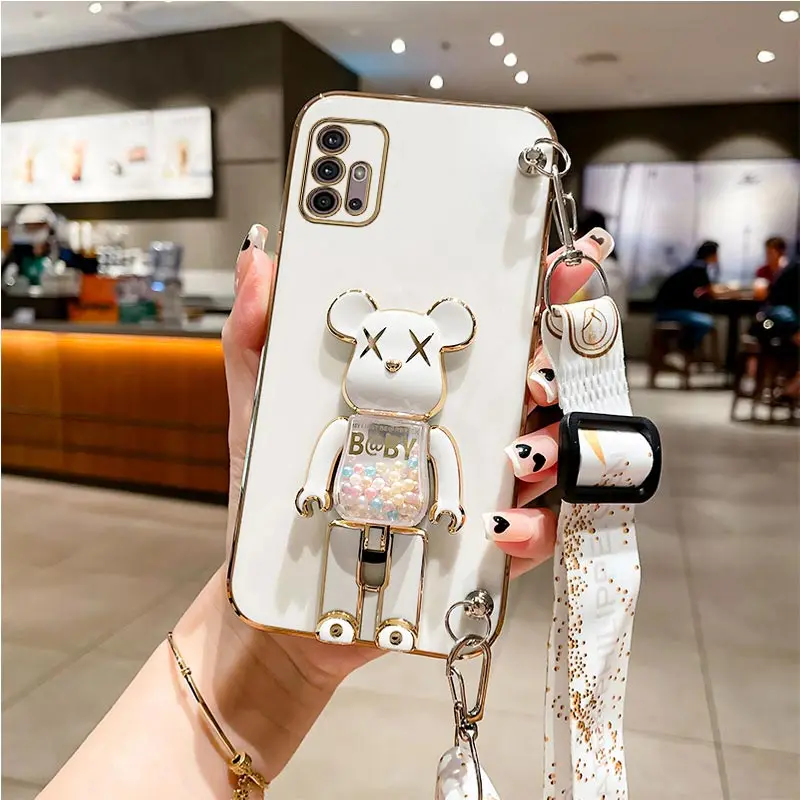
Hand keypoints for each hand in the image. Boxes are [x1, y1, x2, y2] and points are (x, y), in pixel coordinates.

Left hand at [215, 223, 614, 770]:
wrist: (286, 594)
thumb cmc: (276, 498)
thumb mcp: (263, 409)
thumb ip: (259, 335)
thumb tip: (259, 261)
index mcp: (426, 389)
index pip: (490, 332)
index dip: (533, 294)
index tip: (558, 265)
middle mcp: (465, 428)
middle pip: (537, 384)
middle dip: (558, 366)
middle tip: (538, 367)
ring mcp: (480, 486)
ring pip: (548, 454)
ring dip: (553, 445)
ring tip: (521, 446)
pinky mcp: (483, 546)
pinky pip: (530, 534)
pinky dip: (528, 528)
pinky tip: (500, 522)